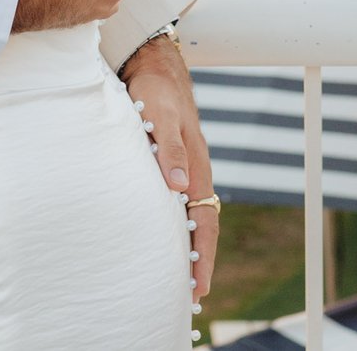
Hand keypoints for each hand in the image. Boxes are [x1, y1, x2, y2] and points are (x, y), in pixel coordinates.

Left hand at [122, 34, 216, 304]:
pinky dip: (174, 225)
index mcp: (197, 167)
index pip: (204, 223)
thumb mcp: (161, 116)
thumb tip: (179, 189)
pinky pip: (176, 203)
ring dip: (187, 246)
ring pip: (189, 216)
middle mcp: (193, 172)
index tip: (199, 288)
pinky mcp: (168, 162)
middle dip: (199, 261)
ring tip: (179, 276)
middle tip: (191, 296)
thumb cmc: (156, 88)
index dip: (203, 257)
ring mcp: (182, 168)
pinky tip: (163, 234)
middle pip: (201, 227)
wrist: (152, 61)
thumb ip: (169, 149)